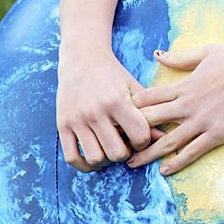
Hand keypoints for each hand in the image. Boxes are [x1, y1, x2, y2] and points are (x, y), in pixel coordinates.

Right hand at [57, 50, 152, 172]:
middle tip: (125, 145)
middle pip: (117, 152)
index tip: (140, 136)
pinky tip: (93, 159)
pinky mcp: (62, 124)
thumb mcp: (133, 88)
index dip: (144, 141)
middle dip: (125, 153)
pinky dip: (84, 165)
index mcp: (117, 100)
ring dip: (106, 160)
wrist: (81, 57)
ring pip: (95, 158)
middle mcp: (96, 111)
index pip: (139, 136)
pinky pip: (72, 157)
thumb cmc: (113, 74)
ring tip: (109, 150)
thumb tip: (162, 138)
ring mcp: (77, 119)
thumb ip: (148, 112)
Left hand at [126, 43, 223, 175]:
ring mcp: (202, 120)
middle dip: (132, 133)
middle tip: (117, 144)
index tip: (118, 118)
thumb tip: (157, 55)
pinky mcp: (217, 132)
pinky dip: (177, 162)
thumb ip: (179, 57)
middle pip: (150, 121)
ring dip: (147, 154)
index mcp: (183, 85)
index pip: (147, 99)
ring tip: (132, 163)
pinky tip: (165, 170)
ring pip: (167, 141)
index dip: (130, 109)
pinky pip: (193, 151)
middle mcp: (188, 104)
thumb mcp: (204, 52)